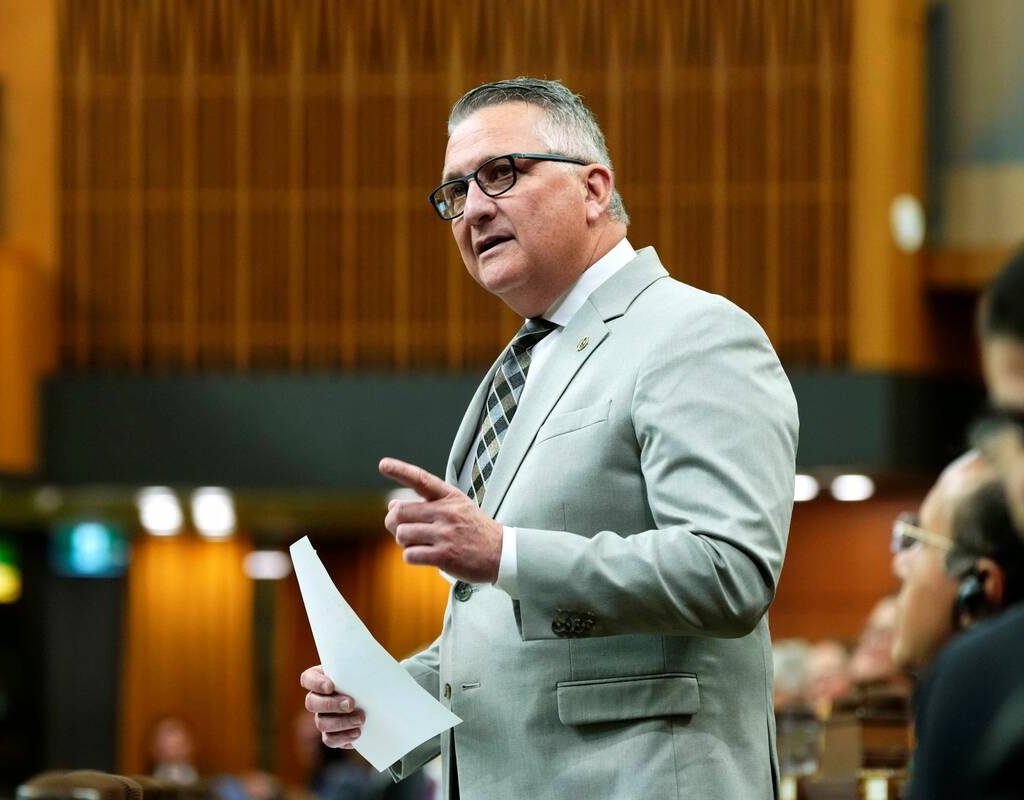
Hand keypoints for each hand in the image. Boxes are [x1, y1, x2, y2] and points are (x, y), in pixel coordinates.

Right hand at [300, 665, 365, 747]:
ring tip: (361, 719)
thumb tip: (367, 669)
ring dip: (341, 722)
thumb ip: (359, 668)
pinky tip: (358, 733)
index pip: (307, 679)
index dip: (316, 683)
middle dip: (332, 705)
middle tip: (351, 704)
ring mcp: (322, 717)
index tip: (331, 686)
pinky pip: (330, 740)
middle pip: (311, 703)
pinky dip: (343, 737)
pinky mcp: (331, 734)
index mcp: (321, 678)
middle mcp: (317, 698)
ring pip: (321, 723)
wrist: (377, 699)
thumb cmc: (368, 678)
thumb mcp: (363, 669)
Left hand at [380, 457, 503, 582]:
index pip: (421, 480)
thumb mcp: (457, 507)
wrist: (501, 553)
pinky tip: (425, 555)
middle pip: (400, 512)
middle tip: (402, 528)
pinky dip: (411, 556)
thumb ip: (426, 505)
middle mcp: (447, 512)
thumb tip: (392, 504)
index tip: (383, 464)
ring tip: (420, 543)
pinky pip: (410, 554)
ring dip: (404, 541)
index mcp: (450, 496)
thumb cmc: (473, 529)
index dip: (400, 470)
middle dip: (394, 522)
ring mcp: (446, 534)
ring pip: (402, 534)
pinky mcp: (445, 555)